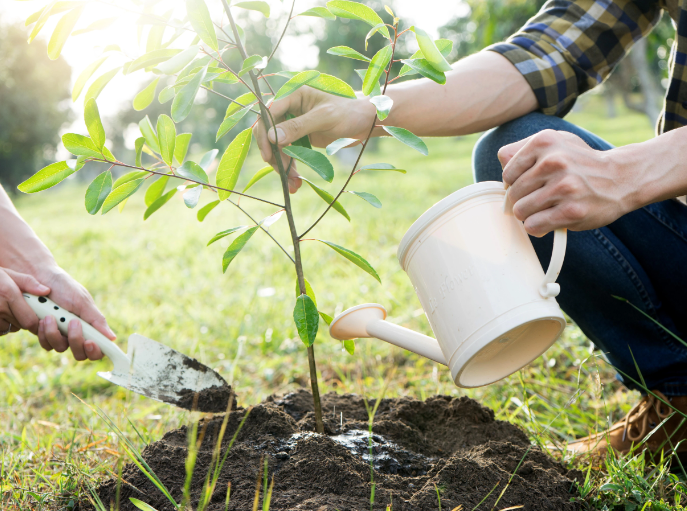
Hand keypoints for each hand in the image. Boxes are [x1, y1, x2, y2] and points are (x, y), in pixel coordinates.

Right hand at [0, 267, 48, 335]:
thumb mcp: (8, 273)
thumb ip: (28, 282)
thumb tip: (47, 291)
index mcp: (8, 294)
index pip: (30, 320)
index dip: (36, 322)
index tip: (39, 318)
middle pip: (21, 326)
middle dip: (24, 320)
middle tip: (21, 310)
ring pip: (8, 329)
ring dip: (11, 323)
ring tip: (6, 309)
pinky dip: (0, 325)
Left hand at [32, 266, 115, 360]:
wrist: (41, 279)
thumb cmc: (66, 288)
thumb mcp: (83, 302)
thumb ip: (97, 320)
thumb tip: (112, 338)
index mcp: (91, 327)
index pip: (98, 349)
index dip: (96, 351)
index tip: (90, 341)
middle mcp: (77, 335)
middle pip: (81, 354)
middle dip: (76, 341)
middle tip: (73, 323)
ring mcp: (61, 336)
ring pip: (61, 349)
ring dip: (56, 334)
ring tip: (51, 316)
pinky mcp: (45, 335)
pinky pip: (46, 345)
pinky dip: (44, 334)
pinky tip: (43, 319)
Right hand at [253, 87, 375, 192]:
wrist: (366, 120)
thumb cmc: (349, 112)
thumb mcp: (324, 118)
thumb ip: (298, 126)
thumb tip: (272, 138)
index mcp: (293, 94)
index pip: (268, 114)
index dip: (265, 135)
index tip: (268, 155)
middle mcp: (290, 107)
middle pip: (269, 132)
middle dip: (275, 154)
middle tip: (285, 174)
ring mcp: (293, 123)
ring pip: (277, 146)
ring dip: (283, 165)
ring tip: (294, 183)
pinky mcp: (299, 137)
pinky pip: (287, 153)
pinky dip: (290, 167)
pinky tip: (296, 181)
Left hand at [499, 130, 635, 236]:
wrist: (622, 178)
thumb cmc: (580, 162)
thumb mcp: (555, 143)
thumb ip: (522, 148)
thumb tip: (501, 163)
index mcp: (545, 142)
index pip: (507, 173)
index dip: (515, 183)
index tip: (532, 183)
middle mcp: (554, 162)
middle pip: (512, 194)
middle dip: (523, 200)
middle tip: (542, 198)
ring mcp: (564, 187)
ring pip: (520, 211)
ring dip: (530, 214)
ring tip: (548, 207)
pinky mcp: (571, 211)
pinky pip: (533, 226)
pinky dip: (538, 226)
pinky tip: (551, 218)